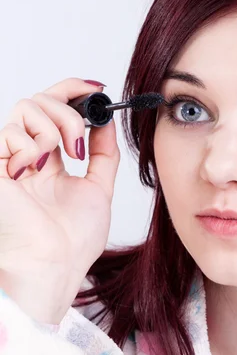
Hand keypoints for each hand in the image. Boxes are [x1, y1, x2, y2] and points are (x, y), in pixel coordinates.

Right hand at [0, 78, 120, 322]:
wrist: (54, 265)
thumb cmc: (72, 242)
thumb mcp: (99, 190)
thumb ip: (103, 154)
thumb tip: (107, 122)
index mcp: (52, 164)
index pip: (56, 113)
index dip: (74, 92)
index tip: (97, 89)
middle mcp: (29, 158)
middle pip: (41, 101)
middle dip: (68, 112)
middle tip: (78, 142)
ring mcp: (11, 160)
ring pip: (25, 108)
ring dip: (51, 127)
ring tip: (56, 159)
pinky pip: (8, 132)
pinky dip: (29, 145)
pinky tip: (33, 169)